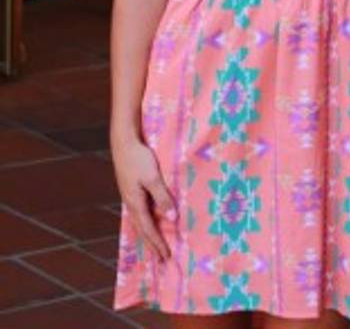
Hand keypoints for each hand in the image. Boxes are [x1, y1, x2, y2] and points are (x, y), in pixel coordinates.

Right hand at [112, 136, 175, 260]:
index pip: (148, 229)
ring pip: (139, 222)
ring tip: (154, 246)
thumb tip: (172, 218)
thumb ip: (162, 198)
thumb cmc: (139, 159)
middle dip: (152, 244)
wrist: (123, 143)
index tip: (166, 257)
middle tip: (161, 259)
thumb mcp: (153, 178)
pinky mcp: (131, 189)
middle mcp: (131, 203)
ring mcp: (129, 196)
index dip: (157, 243)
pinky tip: (148, 221)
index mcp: (135, 203)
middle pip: (142, 229)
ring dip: (148, 235)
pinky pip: (139, 212)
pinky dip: (145, 222)